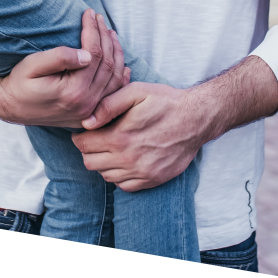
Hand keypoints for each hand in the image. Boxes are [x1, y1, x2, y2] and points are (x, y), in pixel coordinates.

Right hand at [0, 9, 129, 127]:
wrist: (9, 107)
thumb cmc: (19, 82)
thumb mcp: (32, 66)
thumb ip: (59, 58)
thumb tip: (87, 54)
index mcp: (74, 92)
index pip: (94, 53)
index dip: (93, 30)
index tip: (88, 12)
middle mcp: (86, 104)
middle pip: (107, 64)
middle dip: (105, 37)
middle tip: (99, 18)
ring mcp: (89, 112)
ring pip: (114, 78)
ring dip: (115, 53)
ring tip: (110, 33)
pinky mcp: (88, 114)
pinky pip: (113, 94)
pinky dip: (120, 78)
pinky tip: (123, 65)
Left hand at [72, 83, 203, 190]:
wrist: (196, 118)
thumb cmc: (165, 102)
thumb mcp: (137, 92)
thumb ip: (108, 104)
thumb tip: (86, 122)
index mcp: (120, 137)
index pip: (83, 145)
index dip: (80, 136)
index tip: (86, 130)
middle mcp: (128, 159)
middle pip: (90, 162)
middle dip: (89, 149)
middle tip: (98, 138)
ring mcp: (141, 173)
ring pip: (105, 175)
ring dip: (104, 162)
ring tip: (113, 147)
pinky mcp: (151, 180)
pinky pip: (123, 186)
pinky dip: (119, 175)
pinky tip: (126, 159)